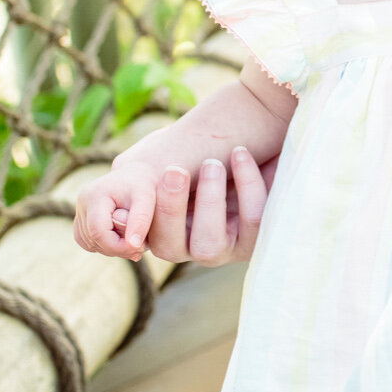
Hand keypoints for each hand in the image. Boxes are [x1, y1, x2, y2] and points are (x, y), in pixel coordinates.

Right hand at [74, 146, 271, 264]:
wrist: (268, 142)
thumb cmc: (217, 150)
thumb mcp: (183, 154)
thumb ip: (154, 164)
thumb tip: (122, 169)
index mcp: (164, 228)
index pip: (138, 236)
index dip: (131, 219)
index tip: (140, 181)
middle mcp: (192, 246)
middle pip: (167, 247)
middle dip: (169, 210)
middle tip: (174, 171)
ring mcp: (226, 249)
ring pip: (207, 244)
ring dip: (208, 201)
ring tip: (213, 163)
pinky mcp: (259, 240)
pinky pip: (252, 219)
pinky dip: (246, 184)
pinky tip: (240, 154)